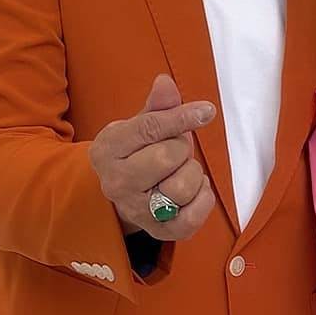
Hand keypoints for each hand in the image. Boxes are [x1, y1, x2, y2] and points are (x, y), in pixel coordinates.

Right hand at [89, 74, 216, 241]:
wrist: (120, 197)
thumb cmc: (135, 154)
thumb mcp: (138, 126)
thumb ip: (156, 107)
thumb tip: (166, 83)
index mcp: (108, 149)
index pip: (149, 128)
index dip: (182, 116)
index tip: (207, 111)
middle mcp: (116, 182)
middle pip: (167, 157)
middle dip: (182, 148)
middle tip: (177, 150)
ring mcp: (136, 210)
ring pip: (182, 187)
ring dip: (192, 174)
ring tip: (181, 171)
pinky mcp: (159, 231)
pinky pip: (193, 217)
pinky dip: (203, 199)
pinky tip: (195, 191)